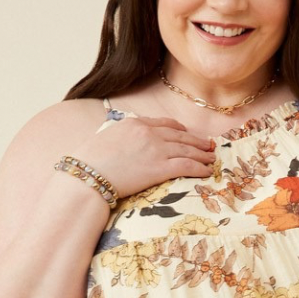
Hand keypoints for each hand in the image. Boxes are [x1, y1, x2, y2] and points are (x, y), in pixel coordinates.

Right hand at [72, 115, 216, 199]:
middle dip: (196, 141)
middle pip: (180, 136)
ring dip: (202, 154)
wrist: (88, 174)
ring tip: (211, 157)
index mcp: (135, 123)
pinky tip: (207, 171)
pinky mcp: (160, 168)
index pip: (164, 123)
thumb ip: (122, 136)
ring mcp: (156, 150)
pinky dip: (200, 168)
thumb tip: (125, 142)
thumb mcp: (106, 138)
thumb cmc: (89, 161)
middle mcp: (148, 133)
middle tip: (208, 145)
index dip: (179, 129)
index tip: (186, 132)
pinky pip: (187, 166)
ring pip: (187, 150)